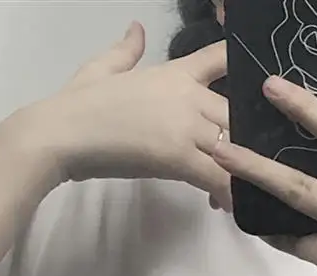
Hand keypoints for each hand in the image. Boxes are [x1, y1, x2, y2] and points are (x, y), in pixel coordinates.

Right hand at [31, 23, 231, 210]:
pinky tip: (229, 207)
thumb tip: (137, 28)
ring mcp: (185, 126)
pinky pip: (217, 177)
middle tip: (242, 163)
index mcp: (174, 73)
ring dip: (240, 171)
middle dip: (245, 139)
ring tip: (241, 191)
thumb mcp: (103, 67)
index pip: (220, 58)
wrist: (62, 133)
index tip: (254, 89)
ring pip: (234, 148)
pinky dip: (227, 193)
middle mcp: (188, 96)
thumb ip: (127, 49)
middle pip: (237, 113)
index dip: (241, 67)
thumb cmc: (78, 103)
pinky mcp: (178, 157)